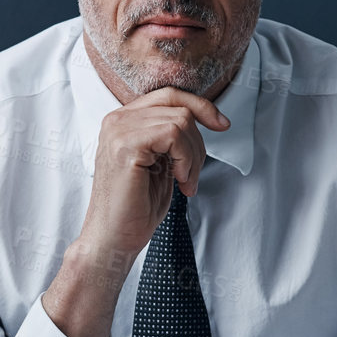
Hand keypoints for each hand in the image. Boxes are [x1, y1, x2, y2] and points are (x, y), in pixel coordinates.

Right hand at [41, 88, 226, 336]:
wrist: (113, 240)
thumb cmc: (135, 208)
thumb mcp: (160, 163)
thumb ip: (171, 137)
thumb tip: (202, 117)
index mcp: (123, 120)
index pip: (169, 95)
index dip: (201, 106)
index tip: (223, 125)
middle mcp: (117, 119)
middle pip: (178, 106)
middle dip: (198, 141)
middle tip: (192, 175)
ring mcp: (119, 130)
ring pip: (181, 121)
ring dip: (193, 156)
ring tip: (185, 183)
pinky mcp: (126, 145)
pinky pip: (174, 135)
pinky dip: (186, 159)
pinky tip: (179, 181)